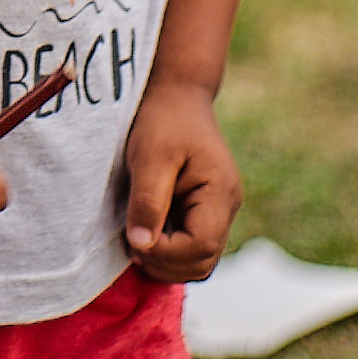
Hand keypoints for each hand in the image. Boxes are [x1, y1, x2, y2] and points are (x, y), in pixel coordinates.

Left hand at [122, 78, 241, 282]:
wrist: (177, 96)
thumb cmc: (163, 120)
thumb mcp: (150, 156)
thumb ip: (148, 201)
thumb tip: (141, 244)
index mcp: (220, 193)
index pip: (201, 246)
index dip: (166, 252)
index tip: (134, 238)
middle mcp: (226, 207)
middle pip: (203, 261)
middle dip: (165, 262)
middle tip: (131, 243)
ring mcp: (218, 211)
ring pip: (199, 260)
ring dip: (166, 261)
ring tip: (136, 238)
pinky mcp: (204, 212)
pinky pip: (191, 247)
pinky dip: (169, 251)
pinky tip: (145, 232)